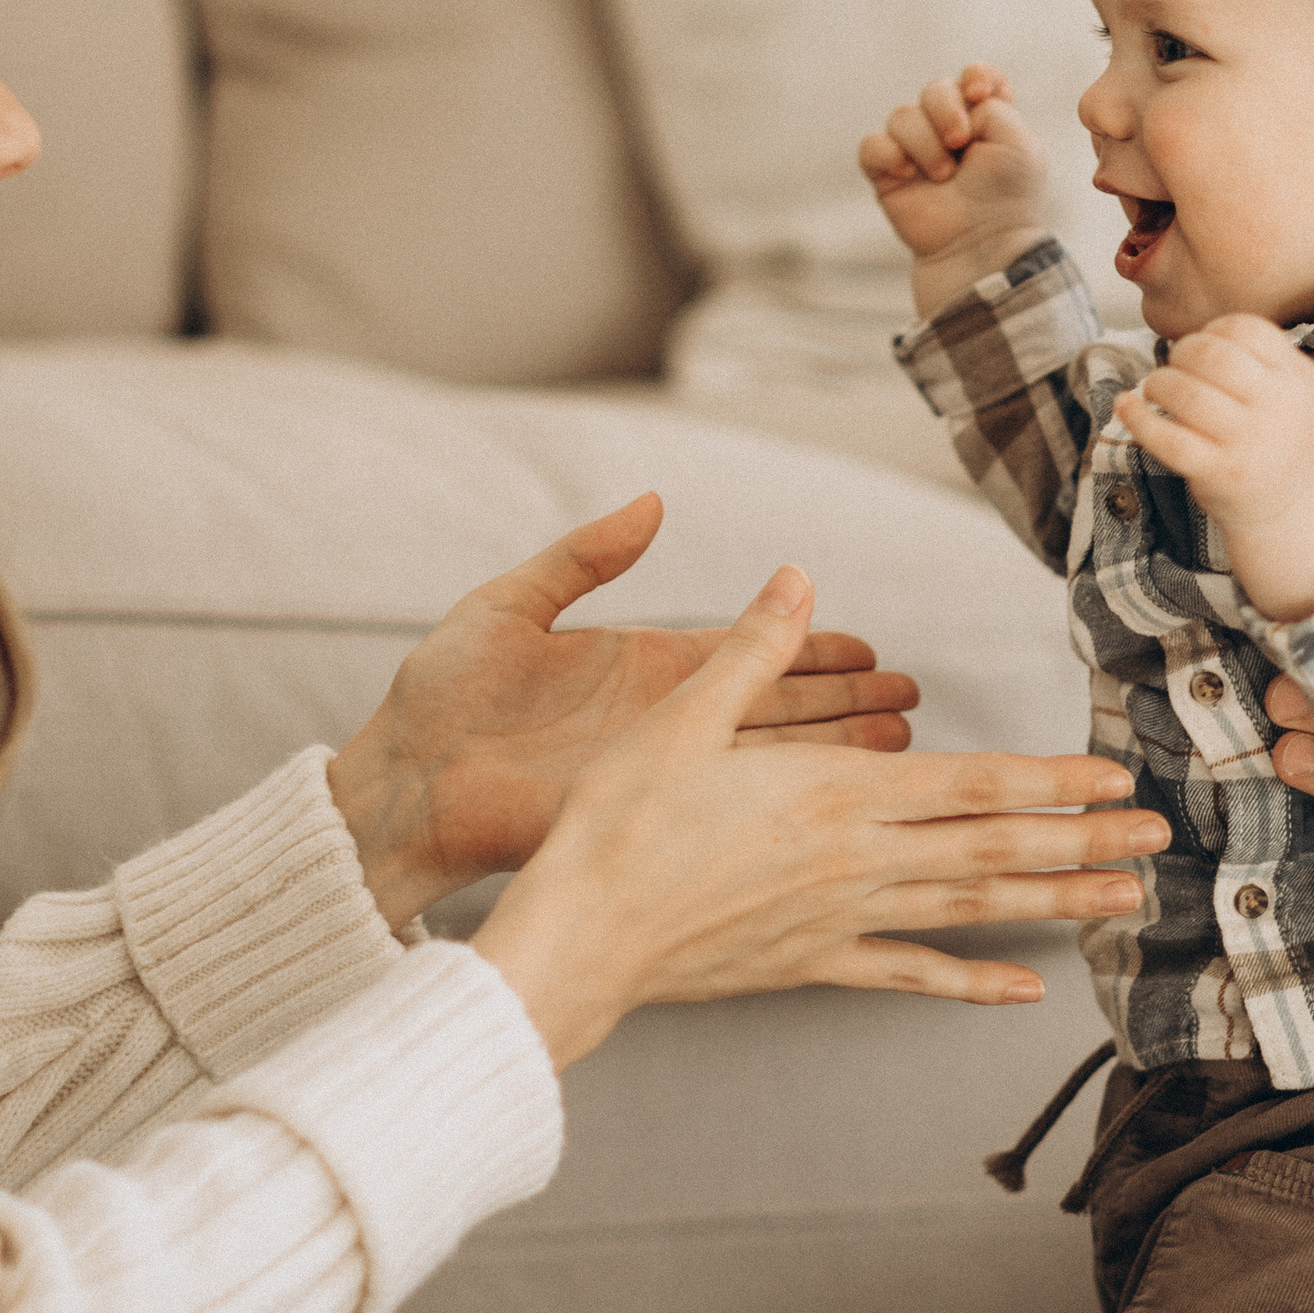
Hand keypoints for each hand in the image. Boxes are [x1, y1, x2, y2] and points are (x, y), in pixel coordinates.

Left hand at [327, 494, 920, 927]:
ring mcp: (654, 770)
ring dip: (832, 752)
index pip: (746, 649)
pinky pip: (725, 804)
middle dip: (846, 703)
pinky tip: (835, 797)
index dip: (808, 645)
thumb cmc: (440, 694)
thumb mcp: (511, 603)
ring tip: (899, 744)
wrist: (401, 778)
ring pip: (766, 758)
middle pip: (775, 705)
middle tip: (912, 699)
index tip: (870, 647)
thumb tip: (653, 501)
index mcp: (640, 663)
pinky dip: (783, 800)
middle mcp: (661, 719)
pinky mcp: (638, 811)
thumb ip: (586, 554)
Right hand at [475, 561, 1168, 1069]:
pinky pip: (909, 974)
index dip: (1052, 777)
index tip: (1117, 775)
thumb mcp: (679, 718)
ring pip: (972, 909)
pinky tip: (1022, 991)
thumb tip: (797, 578)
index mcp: (837, 794)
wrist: (577, 938)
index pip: (973, 782)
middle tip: (1158, 838)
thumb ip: (752, 650)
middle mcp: (858, 861)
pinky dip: (970, 983)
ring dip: (1055, 903)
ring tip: (1126, 901)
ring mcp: (841, 920)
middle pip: (995, 847)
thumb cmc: (615, 825)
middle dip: (1083, 840)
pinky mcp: (811, 965)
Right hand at [859, 65, 1047, 316]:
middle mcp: (950, 131)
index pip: (974, 76)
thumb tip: (953, 108)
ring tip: (943, 176)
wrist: (980, 243)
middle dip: (945, 108)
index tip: (981, 94)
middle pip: (934, 89)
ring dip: (925, 143)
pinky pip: (872, 145)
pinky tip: (907, 175)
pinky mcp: (887, 175)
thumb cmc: (1006, 197)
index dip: (974, 76)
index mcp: (986, 120)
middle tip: (960, 141)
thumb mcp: (1019, 143)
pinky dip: (889, 155)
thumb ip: (993, 106)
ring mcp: (916, 151)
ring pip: (902, 115)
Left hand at [1113, 316, 1313, 622]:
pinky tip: (1126, 406)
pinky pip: (1165, 438)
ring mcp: (1246, 443)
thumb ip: (1263, 359)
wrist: (1298, 510)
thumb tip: (1200, 335)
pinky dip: (1135, 417)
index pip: (1246, 329)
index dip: (1213, 331)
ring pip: (1184, 393)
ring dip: (1157, 383)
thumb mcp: (1298, 392)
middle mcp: (1276, 407)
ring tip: (1157, 391)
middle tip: (1176, 368)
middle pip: (1212, 355)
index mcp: (1298, 378)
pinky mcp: (1217, 473)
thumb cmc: (1286, 440)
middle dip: (1181, 353)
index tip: (1204, 348)